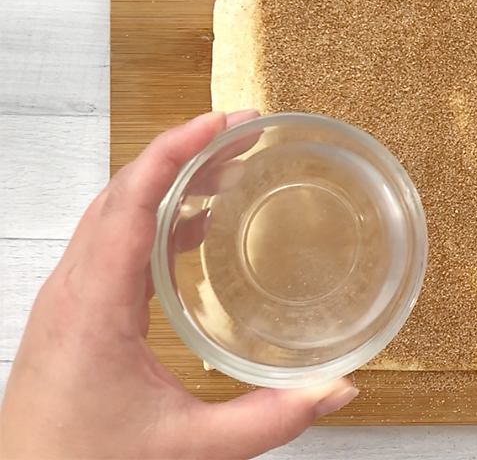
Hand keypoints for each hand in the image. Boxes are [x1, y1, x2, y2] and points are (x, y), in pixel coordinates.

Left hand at [0, 112, 357, 459]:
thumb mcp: (191, 449)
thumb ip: (271, 419)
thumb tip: (336, 389)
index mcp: (93, 306)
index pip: (131, 199)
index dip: (177, 149)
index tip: (222, 121)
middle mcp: (72, 289)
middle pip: (123, 190)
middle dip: (184, 151)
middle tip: (239, 133)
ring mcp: (67, 298)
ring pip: (114, 210)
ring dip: (168, 180)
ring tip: (225, 167)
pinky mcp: (72, 312)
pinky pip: (111, 239)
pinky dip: (154, 215)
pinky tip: (194, 227)